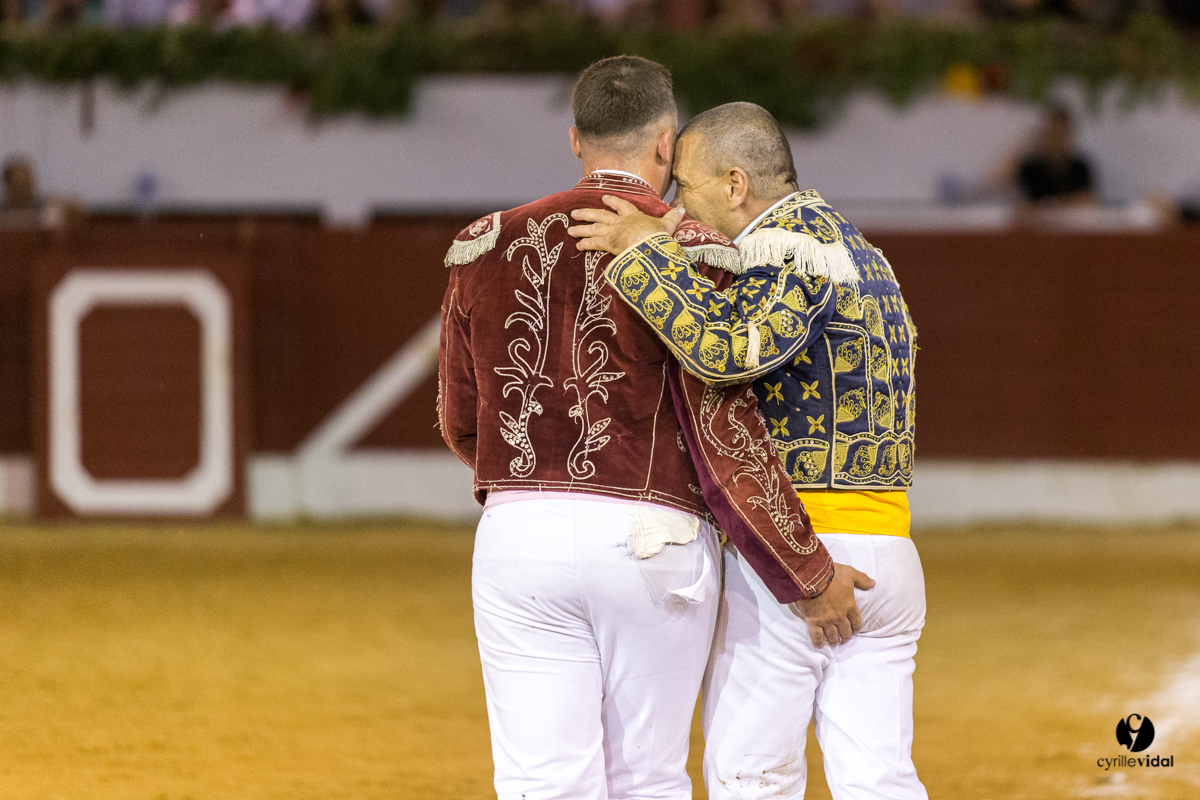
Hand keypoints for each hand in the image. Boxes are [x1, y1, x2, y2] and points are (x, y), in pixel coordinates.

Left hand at [568, 194, 685, 254]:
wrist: (649, 246)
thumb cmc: (658, 237)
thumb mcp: (667, 226)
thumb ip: (673, 217)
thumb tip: (682, 208)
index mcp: (634, 216)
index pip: (622, 206)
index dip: (613, 202)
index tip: (604, 198)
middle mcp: (620, 222)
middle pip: (601, 215)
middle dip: (587, 214)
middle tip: (575, 213)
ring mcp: (612, 232)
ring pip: (593, 228)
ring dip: (581, 229)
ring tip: (570, 229)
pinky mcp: (608, 243)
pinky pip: (594, 243)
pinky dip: (585, 244)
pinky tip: (577, 246)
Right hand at [794, 563, 874, 647]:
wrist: (812, 578)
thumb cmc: (832, 574)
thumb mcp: (850, 573)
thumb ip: (862, 579)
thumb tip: (873, 584)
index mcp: (850, 606)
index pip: (856, 621)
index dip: (856, 628)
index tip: (855, 631)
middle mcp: (840, 617)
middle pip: (845, 631)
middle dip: (846, 636)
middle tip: (845, 638)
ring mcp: (826, 621)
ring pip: (833, 636)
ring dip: (835, 641)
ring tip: (835, 643)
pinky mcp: (814, 622)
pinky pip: (817, 636)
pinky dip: (819, 642)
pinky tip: (820, 645)